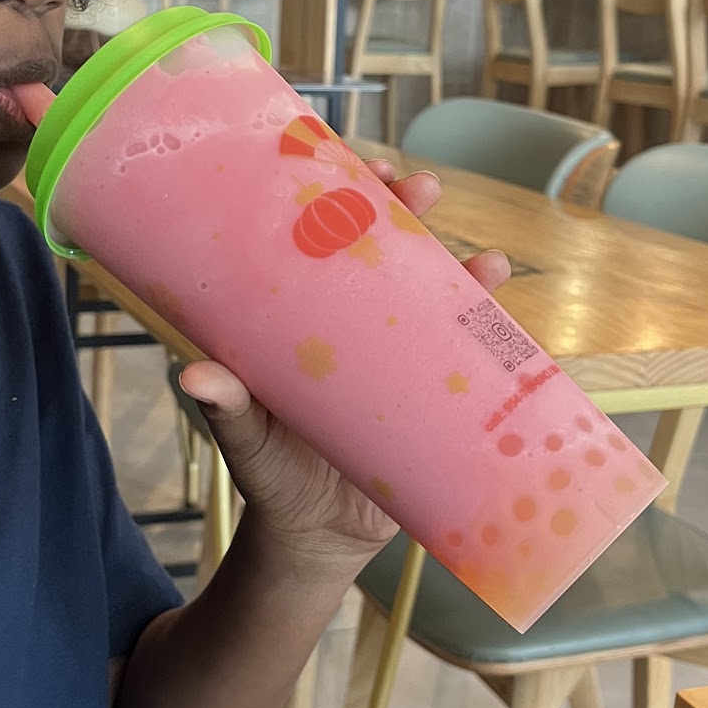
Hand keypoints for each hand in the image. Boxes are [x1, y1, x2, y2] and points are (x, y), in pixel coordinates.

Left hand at [178, 162, 509, 574]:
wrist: (314, 542)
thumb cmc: (269, 478)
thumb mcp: (245, 440)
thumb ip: (225, 408)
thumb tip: (193, 375)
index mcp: (309, 320)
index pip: (327, 241)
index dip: (346, 196)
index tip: (358, 164)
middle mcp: (359, 330)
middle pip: (389, 253)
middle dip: (408, 213)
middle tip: (420, 188)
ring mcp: (401, 362)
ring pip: (438, 299)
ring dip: (466, 271)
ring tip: (486, 261)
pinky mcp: (435, 402)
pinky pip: (471, 364)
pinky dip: (495, 341)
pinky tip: (513, 327)